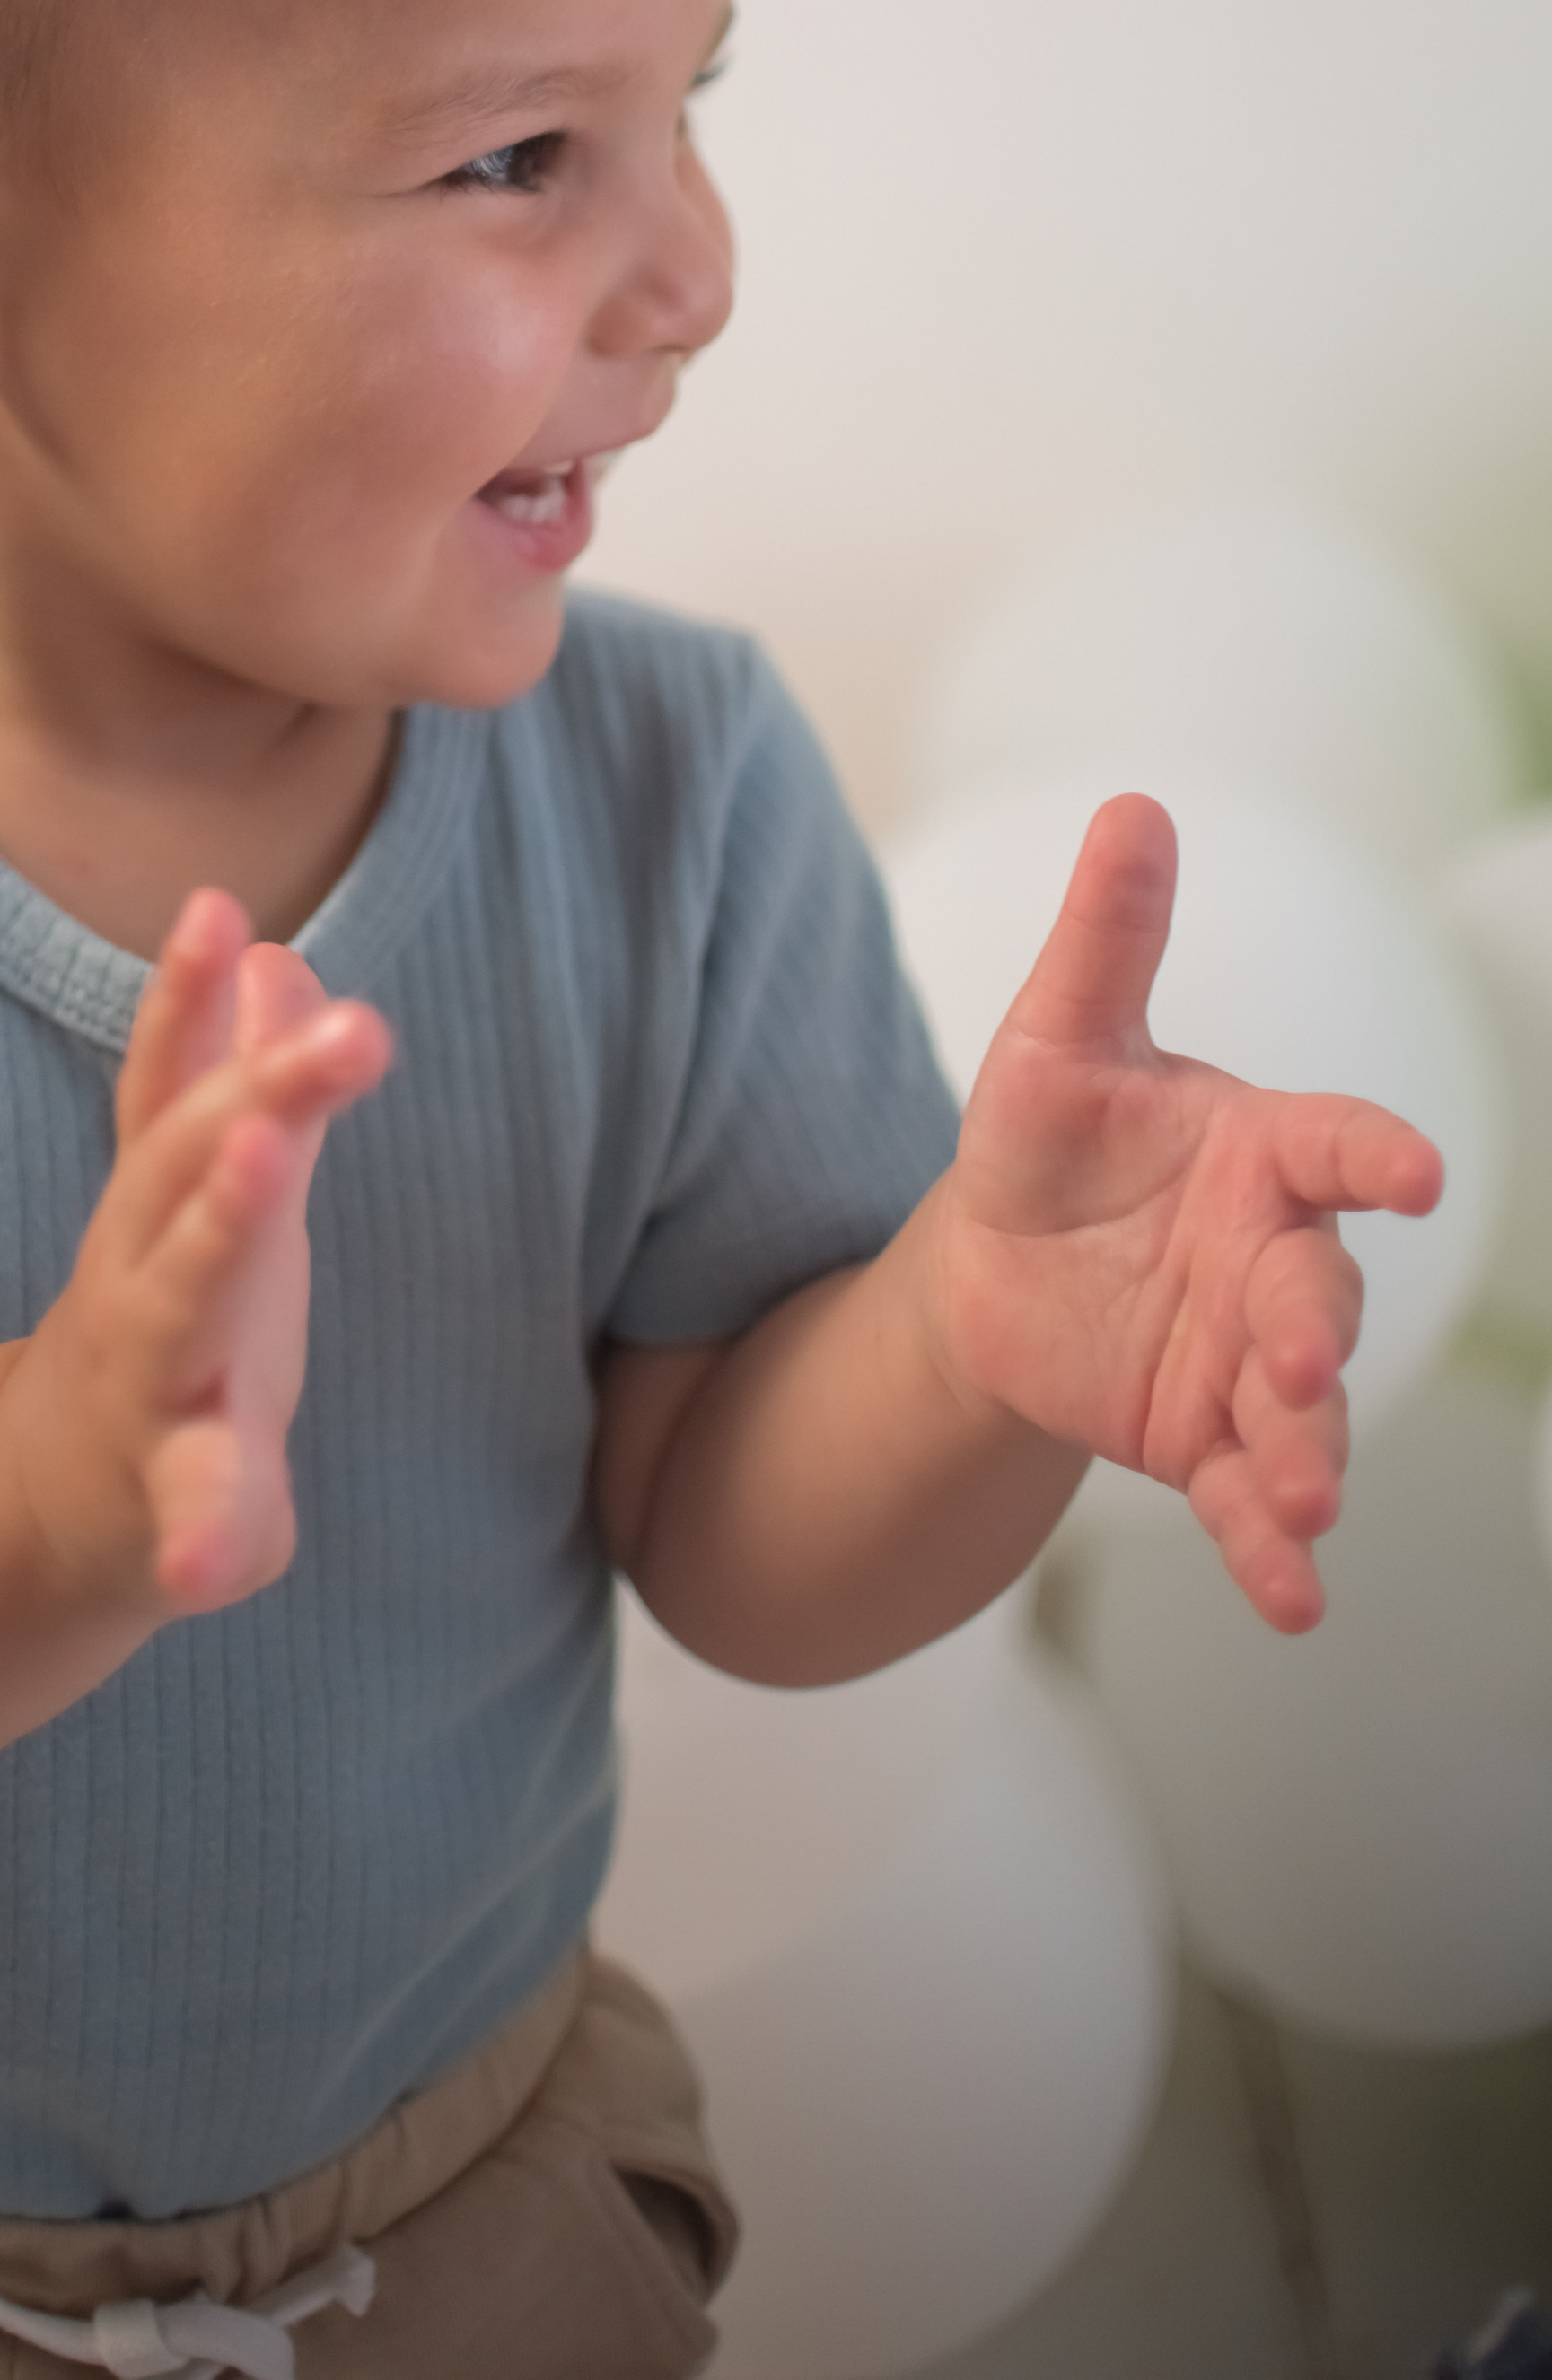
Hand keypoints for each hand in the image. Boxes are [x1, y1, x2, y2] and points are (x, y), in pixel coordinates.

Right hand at [0, 890, 389, 1618]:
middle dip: (260, 1090)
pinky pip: (189, 1517)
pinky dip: (201, 1536)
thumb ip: (234, 1074)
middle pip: (188, 1167)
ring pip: (179, 1301)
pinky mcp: (178, 1499)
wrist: (65, 1491)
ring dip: (219, 1229)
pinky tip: (211, 1570)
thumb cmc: (168, 1318)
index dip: (184, 996)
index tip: (220, 908)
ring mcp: (153, 1387)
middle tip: (352, 1025)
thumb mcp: (206, 1190)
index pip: (172, 1083)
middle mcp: (142, 1278)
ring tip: (266, 1157)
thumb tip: (269, 946)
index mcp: (159, 1204)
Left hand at [926, 794, 1442, 1632]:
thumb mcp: (1054, 1038)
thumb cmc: (1047, 1132)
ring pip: (1306, 1411)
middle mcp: (1278, 1258)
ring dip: (1313, 1456)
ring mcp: (1253, 1360)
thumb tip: (1132, 806)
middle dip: (1314, 1338)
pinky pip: (1254, 1500)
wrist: (996, 1260)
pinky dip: (1275, 1552)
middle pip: (1321, 1298)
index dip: (1378, 1156)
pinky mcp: (1210, 1440)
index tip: (1413, 1175)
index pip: (1338, 1144)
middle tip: (1290, 1371)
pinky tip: (1294, 1604)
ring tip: (1305, 1502)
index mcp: (1262, 1150)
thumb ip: (1107, 939)